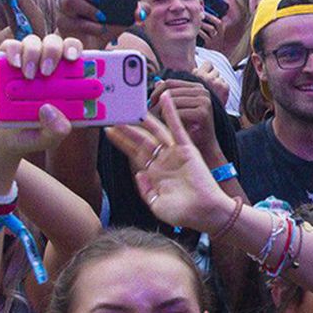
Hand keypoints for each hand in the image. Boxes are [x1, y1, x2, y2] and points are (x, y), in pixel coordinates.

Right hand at [0, 34, 81, 186]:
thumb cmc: (30, 135)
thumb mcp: (48, 139)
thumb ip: (56, 130)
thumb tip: (49, 109)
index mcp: (63, 80)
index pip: (75, 53)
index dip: (75, 49)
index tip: (74, 58)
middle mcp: (45, 66)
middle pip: (54, 42)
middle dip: (54, 50)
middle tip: (48, 71)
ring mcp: (23, 63)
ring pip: (32, 41)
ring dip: (33, 53)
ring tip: (29, 76)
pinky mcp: (1, 64)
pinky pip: (9, 46)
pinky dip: (14, 51)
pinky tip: (14, 65)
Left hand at [108, 87, 233, 234]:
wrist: (205, 213)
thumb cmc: (182, 214)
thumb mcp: (156, 205)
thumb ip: (145, 190)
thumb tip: (138, 174)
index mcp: (154, 174)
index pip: (134, 153)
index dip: (121, 141)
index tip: (108, 130)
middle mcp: (163, 161)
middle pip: (142, 140)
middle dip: (127, 128)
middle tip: (114, 114)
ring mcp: (175, 154)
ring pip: (156, 132)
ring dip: (144, 119)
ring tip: (131, 106)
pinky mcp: (187, 149)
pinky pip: (177, 127)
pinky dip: (172, 113)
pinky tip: (165, 99)